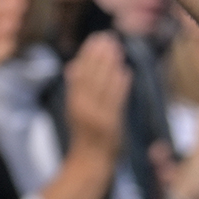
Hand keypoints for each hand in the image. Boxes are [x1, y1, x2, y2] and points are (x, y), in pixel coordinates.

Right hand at [61, 32, 129, 160]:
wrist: (91, 162)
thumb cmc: (84, 135)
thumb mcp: (75, 110)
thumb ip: (76, 89)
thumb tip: (72, 66)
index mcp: (73, 103)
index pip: (80, 74)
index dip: (87, 55)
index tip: (94, 39)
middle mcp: (83, 108)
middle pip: (92, 76)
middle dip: (99, 55)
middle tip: (107, 37)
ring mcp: (98, 116)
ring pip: (104, 86)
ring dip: (111, 65)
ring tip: (117, 48)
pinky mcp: (112, 124)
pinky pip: (116, 100)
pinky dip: (121, 85)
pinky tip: (126, 71)